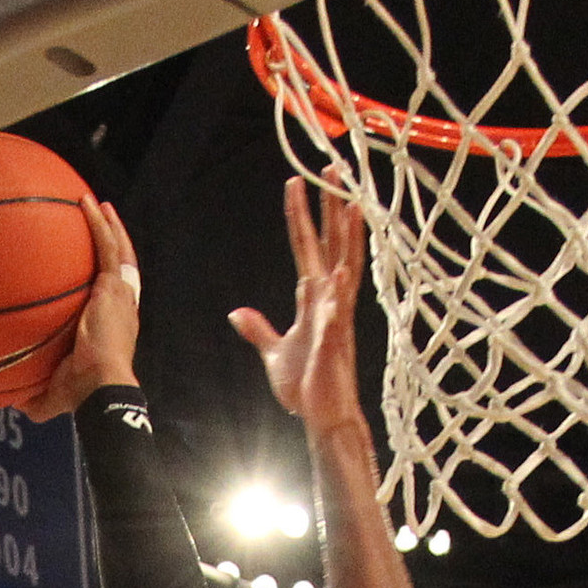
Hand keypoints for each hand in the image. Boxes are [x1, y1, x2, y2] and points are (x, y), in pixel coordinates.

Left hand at [19, 195, 139, 422]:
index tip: (95, 270)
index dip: (106, 282)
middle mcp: (122, 308)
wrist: (100, 385)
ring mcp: (120, 295)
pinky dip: (99, 225)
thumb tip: (13, 404)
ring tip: (96, 205)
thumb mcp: (55, 394)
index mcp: (113, 329)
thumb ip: (36, 396)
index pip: (112, 299)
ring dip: (108, 226)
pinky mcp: (114, 286)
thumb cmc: (83, 393)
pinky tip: (86, 203)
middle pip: (121, 269)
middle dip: (112, 245)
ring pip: (118, 251)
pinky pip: (108, 247)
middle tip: (100, 225)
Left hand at [229, 175, 365, 435]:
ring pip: (343, 265)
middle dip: (331, 207)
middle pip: (330, 243)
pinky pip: (338, 312)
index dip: (300, 216)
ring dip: (347, 235)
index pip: (306, 247)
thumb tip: (236, 313)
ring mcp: (335, 317)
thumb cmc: (305, 388)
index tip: (296, 183)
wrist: (322, 418)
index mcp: (313, 299)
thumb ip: (258, 329)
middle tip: (332, 169)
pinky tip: (343, 272)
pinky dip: (340, 293)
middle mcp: (328, 300)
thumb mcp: (274, 352)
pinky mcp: (335, 341)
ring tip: (351, 201)